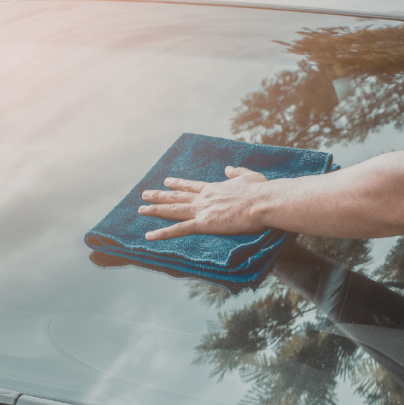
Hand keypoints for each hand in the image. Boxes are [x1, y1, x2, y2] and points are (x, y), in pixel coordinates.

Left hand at [138, 166, 268, 239]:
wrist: (263, 201)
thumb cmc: (261, 191)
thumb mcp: (249, 176)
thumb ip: (236, 172)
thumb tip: (228, 168)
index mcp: (214, 188)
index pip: (191, 186)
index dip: (177, 184)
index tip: (166, 181)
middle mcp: (204, 198)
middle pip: (177, 196)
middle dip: (159, 196)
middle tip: (145, 194)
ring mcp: (202, 210)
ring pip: (172, 210)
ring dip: (155, 210)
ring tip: (140, 209)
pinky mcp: (204, 223)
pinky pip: (178, 230)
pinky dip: (162, 233)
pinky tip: (149, 235)